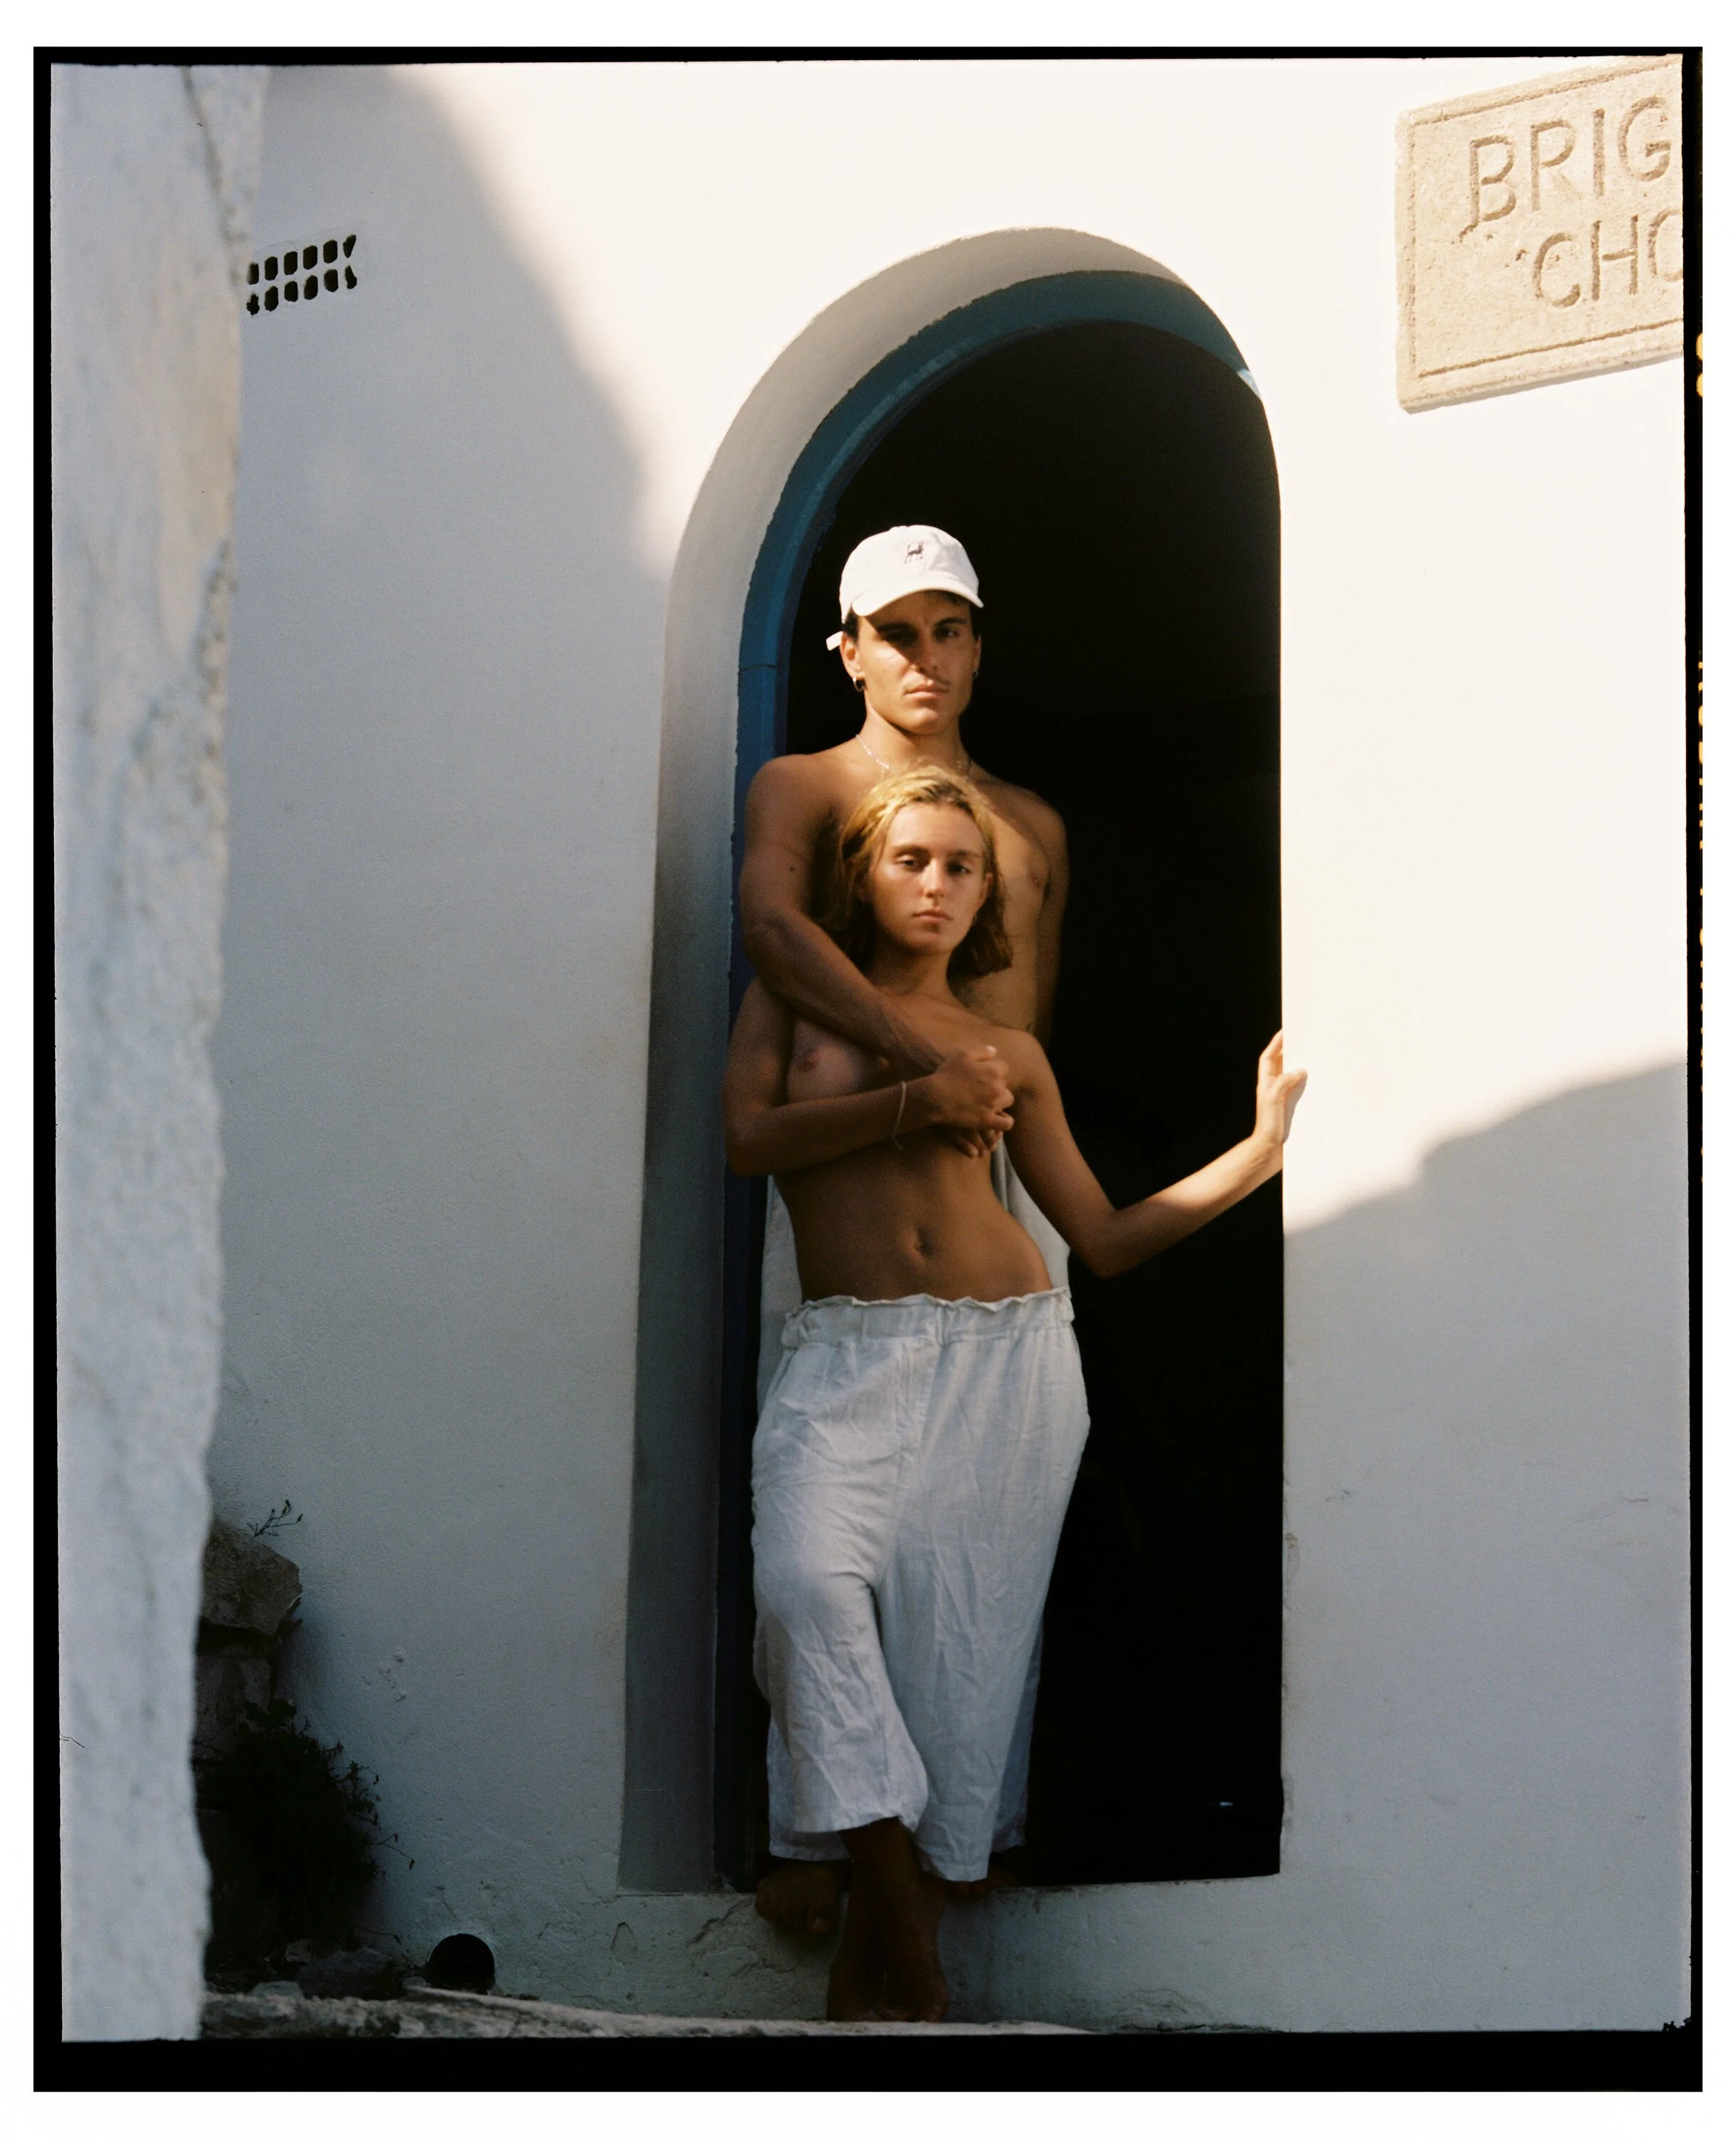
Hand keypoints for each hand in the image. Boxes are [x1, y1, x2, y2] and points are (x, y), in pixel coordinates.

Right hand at [921, 1046, 1015, 1149]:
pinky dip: (1005, 1121)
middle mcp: (997, 1088)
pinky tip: (997, 1117)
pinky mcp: (987, 1120)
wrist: (935, 1097)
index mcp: (993, 1071)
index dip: (994, 1069)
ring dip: (1001, 1099)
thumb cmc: (947, 1074)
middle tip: (982, 1087)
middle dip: (996, 1084)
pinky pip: (1006, 1123)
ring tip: (989, 1100)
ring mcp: (993, 1105)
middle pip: (1005, 1084)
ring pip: (1008, 1101)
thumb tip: (994, 1051)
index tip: (983, 1073)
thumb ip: (982, 1051)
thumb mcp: (962, 1055)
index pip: (1004, 1068)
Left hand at [1253, 1031, 1306, 1150]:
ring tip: (1315, 1058)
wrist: (1270, 1151)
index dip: (1275, 1044)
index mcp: (1266, 1084)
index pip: (1269, 1058)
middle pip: (1282, 1065)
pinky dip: (1309, 1086)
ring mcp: (1283, 1100)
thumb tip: (1299, 1070)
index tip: (1285, 1031)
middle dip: (1291, 1053)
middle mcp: (1274, 1090)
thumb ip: (1284, 1082)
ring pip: (1293, 1078)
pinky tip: (1320, 1084)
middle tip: (1305, 1041)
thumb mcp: (1273, 1100)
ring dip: (1302, 1069)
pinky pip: (1301, 1092)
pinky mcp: (1292, 1110)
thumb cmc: (1268, 1127)